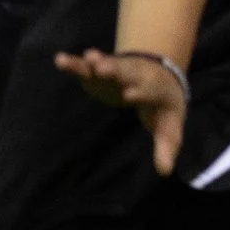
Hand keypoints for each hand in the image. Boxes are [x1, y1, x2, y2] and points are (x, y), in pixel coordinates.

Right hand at [54, 48, 188, 175]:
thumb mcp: (169, 126)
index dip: (141, 92)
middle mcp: (136, 76)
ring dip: (97, 61)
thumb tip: (165, 171)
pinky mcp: (100, 71)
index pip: (149, 91)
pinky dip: (75, 63)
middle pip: (126, 73)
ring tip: (87, 57)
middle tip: (103, 68)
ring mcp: (117, 72)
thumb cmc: (163, 106)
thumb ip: (166, 147)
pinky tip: (60, 59)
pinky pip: (86, 66)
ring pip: (107, 64)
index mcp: (155, 89)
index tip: (130, 94)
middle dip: (115, 70)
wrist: (162, 75)